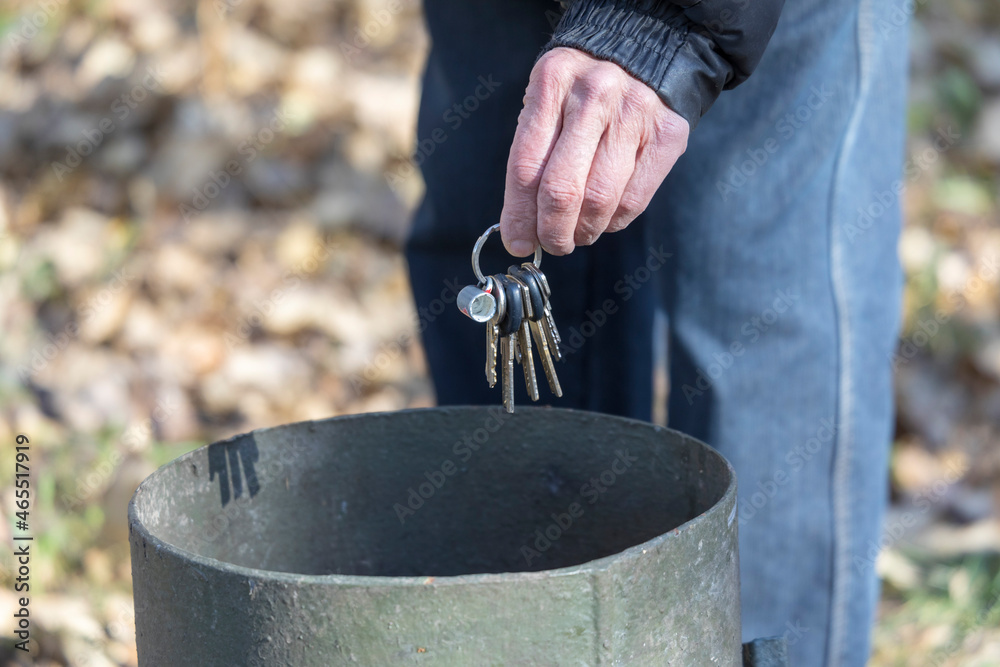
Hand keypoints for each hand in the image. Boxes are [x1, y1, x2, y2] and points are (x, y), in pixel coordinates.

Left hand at [500, 47, 689, 255]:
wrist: (648, 45)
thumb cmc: (584, 85)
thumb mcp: (547, 99)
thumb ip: (532, 154)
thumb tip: (520, 228)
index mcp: (552, 83)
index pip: (526, 166)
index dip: (519, 215)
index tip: (517, 241)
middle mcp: (594, 95)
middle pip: (563, 189)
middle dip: (552, 231)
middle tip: (551, 244)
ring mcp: (635, 114)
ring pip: (600, 200)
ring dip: (583, 231)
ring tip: (576, 234)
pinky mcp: (669, 134)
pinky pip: (635, 199)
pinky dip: (614, 222)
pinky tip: (604, 219)